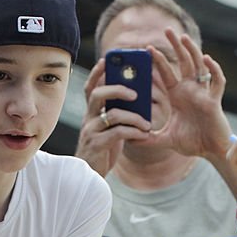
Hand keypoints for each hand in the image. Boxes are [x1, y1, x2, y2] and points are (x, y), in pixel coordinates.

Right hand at [75, 57, 151, 175]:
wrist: (89, 177)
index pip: (91, 87)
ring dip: (134, 117)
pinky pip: (118, 133)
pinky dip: (134, 132)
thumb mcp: (109, 129)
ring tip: (147, 123)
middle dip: (118, 89)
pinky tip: (145, 135)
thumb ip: (117, 114)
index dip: (97, 72)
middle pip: (97, 94)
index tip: (108, 59)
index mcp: (91, 113)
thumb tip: (137, 98)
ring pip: (112, 114)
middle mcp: (88, 119)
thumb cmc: (103, 150)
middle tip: (136, 93)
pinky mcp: (98, 146)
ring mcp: (91, 132)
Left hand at [149, 28, 230, 158]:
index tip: (147, 48)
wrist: (210, 152)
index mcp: (179, 96)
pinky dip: (213, 69)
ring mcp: (203, 93)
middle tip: (166, 29)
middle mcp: (191, 91)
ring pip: (199, 66)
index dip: (158, 61)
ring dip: (192, 50)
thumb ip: (149, 138)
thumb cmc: (192, 143)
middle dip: (176, 45)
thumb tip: (130, 139)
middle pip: (183, 62)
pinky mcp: (214, 101)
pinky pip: (217, 81)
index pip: (167, 73)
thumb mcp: (166, 139)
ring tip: (183, 37)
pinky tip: (206, 58)